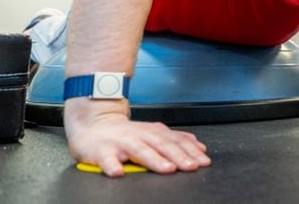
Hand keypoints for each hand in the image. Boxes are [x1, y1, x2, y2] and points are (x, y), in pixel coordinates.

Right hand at [64, 98, 210, 176]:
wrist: (95, 125)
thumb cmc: (127, 134)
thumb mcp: (154, 133)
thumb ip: (175, 140)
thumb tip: (199, 147)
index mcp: (154, 132)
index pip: (176, 141)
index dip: (191, 150)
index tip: (203, 161)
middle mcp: (140, 135)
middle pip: (162, 145)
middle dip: (178, 155)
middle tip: (191, 166)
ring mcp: (121, 142)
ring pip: (139, 150)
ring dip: (154, 159)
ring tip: (166, 168)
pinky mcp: (102, 151)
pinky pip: (107, 160)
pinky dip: (113, 166)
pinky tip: (118, 173)